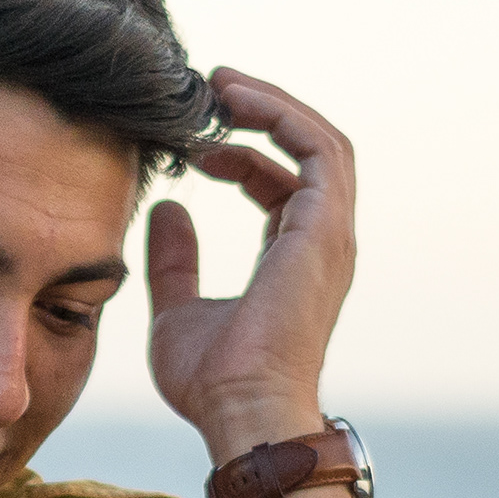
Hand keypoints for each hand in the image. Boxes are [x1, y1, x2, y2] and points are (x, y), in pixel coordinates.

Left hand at [145, 67, 359, 460]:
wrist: (241, 412)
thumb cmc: (213, 383)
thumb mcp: (176, 312)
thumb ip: (174, 262)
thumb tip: (168, 210)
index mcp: (293, 260)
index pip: (280, 187)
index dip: (242, 158)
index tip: (194, 146)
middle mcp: (321, 243)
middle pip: (307, 153)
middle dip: (264, 115)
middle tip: (211, 90)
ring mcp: (329, 235)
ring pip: (320, 141)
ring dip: (273, 106)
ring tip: (220, 85)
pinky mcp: (324, 228)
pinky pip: (318, 148)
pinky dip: (280, 117)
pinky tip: (233, 104)